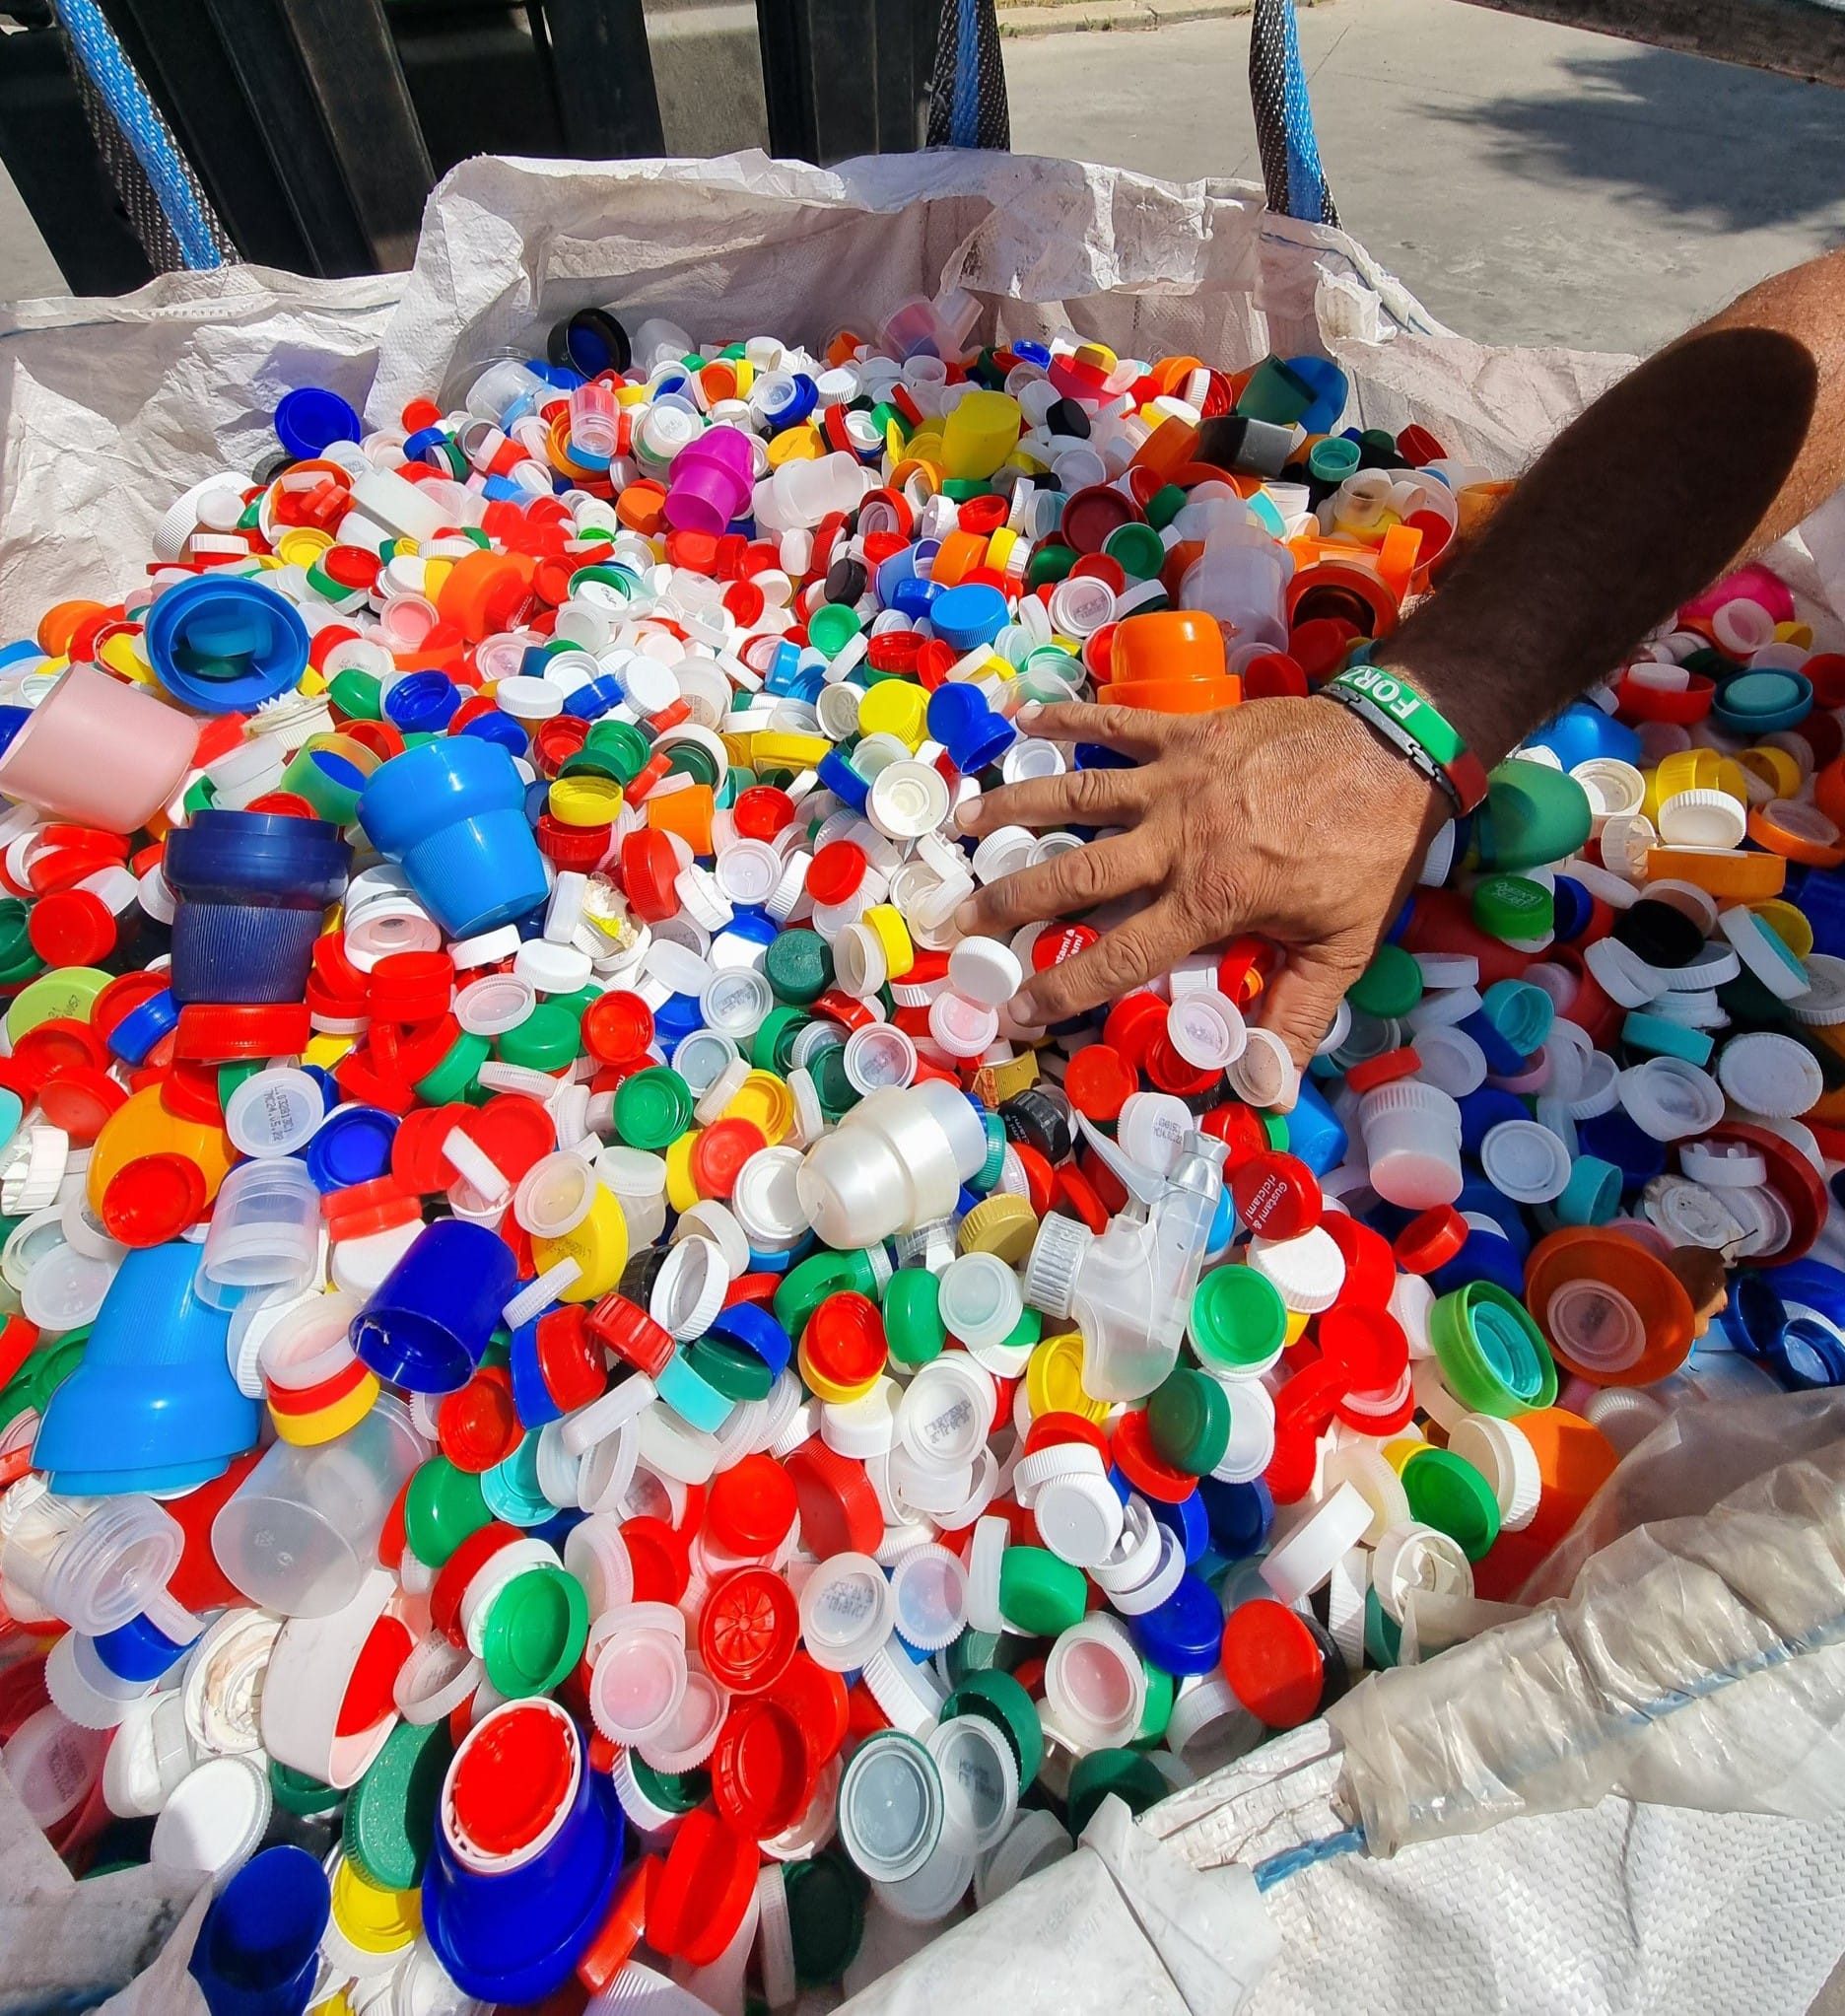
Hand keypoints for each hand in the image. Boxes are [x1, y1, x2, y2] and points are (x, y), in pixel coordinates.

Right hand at [954, 695, 1447, 1068]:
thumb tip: (1269, 1090)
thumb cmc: (1369, 853)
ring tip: (963, 824)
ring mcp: (1175, 778)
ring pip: (1076, 795)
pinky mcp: (1187, 731)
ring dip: (1015, 807)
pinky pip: (1115, 722)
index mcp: (1208, 898)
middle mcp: (1176, 838)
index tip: (1015, 1011)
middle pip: (1073, 875)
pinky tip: (1024, 720)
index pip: (1118, 956)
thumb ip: (1297, 1014)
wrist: (1396, 751)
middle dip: (1009, 902)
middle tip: (957, 921)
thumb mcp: (1342, 946)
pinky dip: (1069, 718)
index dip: (1062, 989)